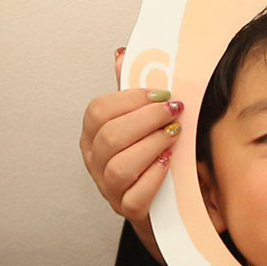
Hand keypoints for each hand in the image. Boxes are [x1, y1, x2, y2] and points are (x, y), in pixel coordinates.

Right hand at [80, 49, 180, 239]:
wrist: (165, 202)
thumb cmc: (150, 155)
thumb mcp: (139, 121)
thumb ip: (129, 92)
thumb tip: (122, 55)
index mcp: (92, 135)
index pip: (98, 111)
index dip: (130, 98)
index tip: (161, 93)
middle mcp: (95, 162)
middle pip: (109, 137)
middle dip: (146, 120)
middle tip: (174, 112)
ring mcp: (108, 189)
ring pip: (119, 167)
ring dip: (151, 146)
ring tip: (174, 135)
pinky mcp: (127, 210)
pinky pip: (134, 197)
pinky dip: (153, 177)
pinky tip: (169, 163)